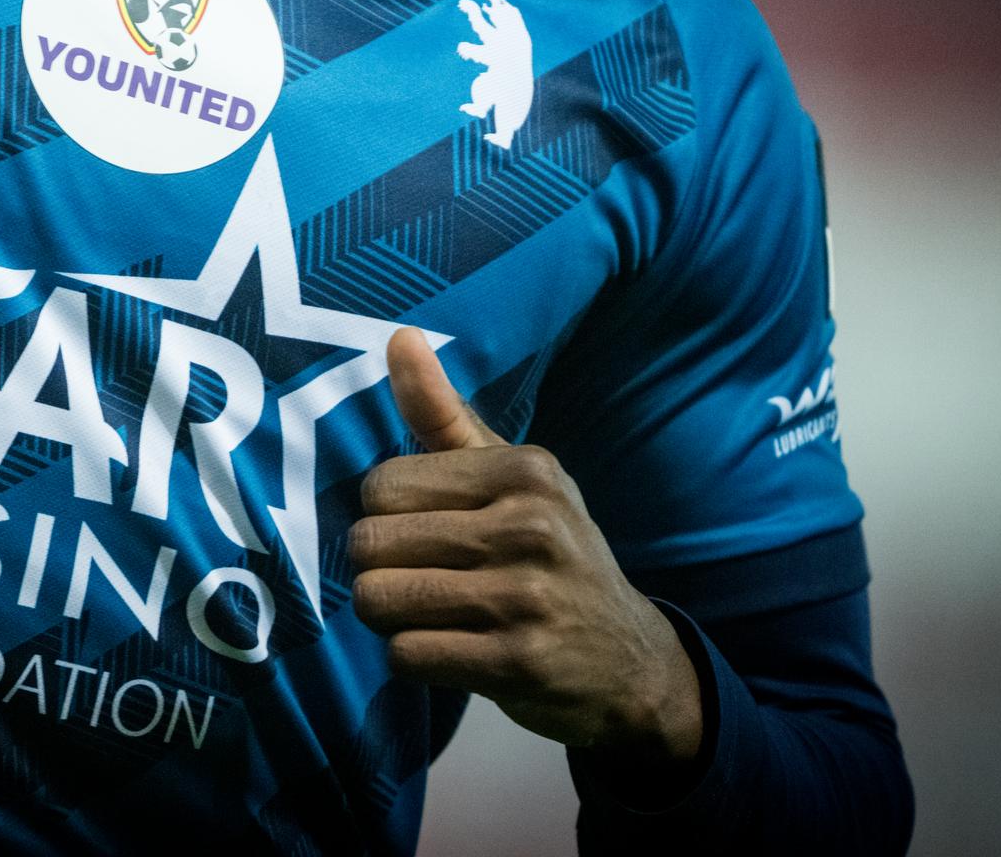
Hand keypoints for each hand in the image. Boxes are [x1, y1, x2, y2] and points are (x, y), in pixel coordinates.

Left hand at [350, 327, 702, 780]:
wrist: (630, 661)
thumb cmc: (551, 554)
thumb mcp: (513, 478)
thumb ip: (443, 414)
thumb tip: (399, 336)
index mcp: (524, 470)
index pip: (380, 485)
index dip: (383, 517)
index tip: (420, 532)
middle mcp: (530, 526)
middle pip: (370, 544)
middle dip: (379, 570)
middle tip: (422, 580)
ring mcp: (527, 598)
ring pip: (379, 600)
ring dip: (390, 617)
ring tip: (431, 614)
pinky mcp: (518, 664)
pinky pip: (406, 656)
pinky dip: (411, 658)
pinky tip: (449, 650)